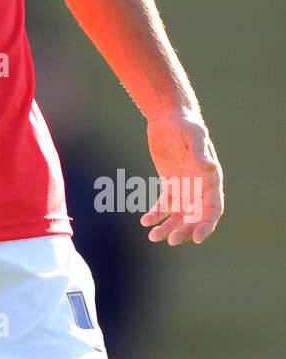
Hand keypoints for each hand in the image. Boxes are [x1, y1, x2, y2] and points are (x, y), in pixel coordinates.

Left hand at [139, 107, 222, 244]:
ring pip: (178, 216)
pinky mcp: (169, 185)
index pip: (212, 208)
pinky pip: (164, 206)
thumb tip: (211, 167)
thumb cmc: (185, 124)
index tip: (196, 238)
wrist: (167, 118)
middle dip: (185, 231)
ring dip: (168, 228)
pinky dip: (156, 215)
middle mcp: (200, 188)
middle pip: (195, 217)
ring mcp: (184, 188)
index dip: (207, 224)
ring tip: (153, 236)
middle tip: (171, 240)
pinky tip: (145, 221)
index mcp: (210, 179)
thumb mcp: (194, 135)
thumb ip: (200, 152)